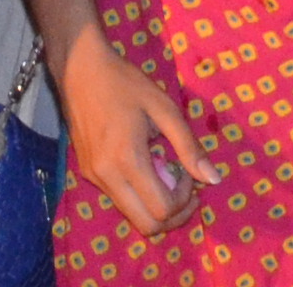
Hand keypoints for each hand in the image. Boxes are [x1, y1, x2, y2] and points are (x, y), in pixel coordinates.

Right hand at [52, 27, 209, 235]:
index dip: (184, 200)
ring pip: (131, 215)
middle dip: (173, 216)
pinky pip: (118, 199)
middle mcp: (106, 176)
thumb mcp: (164, 108)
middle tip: (185, 190)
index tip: (188, 173)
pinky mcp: (86, 173)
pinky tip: (143, 165)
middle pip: (146, 225)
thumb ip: (189, 147)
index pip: (162, 209)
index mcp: (127, 159)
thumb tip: (214, 180)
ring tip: (164, 172)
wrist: (78, 67)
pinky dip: (138, 194)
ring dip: (154, 205)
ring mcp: (93, 177)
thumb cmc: (124, 82)